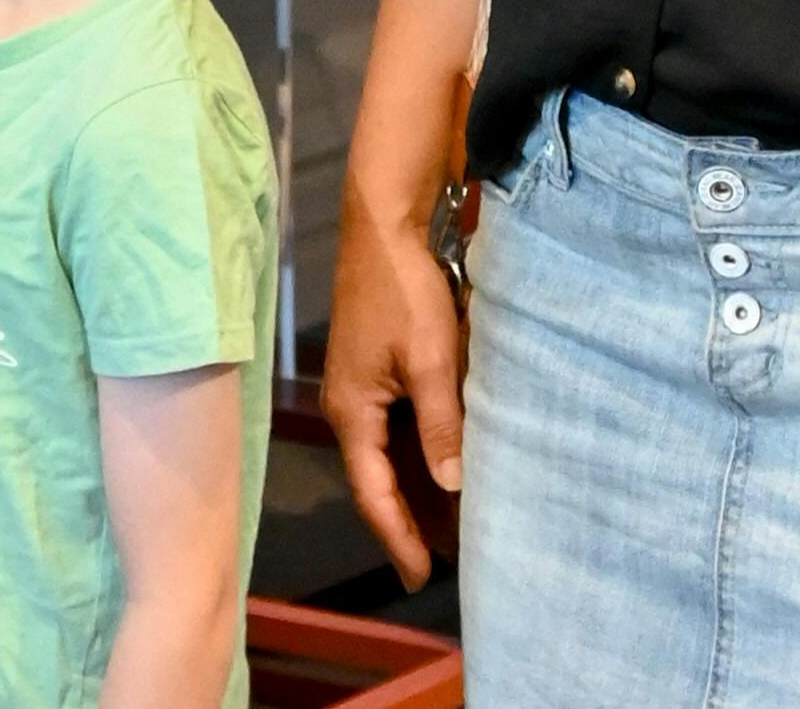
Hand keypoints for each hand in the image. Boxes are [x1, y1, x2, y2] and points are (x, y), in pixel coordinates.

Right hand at [321, 207, 463, 591]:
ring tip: (451, 525)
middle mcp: (347, 406)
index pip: (374, 494)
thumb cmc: (403, 290)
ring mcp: (357, 385)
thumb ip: (441, 424)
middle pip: (377, 480)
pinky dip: (418, 452)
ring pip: (388, 453)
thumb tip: (452, 486)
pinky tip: (445, 462)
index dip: (399, 538)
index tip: (422, 578)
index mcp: (352, 412)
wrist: (384, 222)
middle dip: (408, 522)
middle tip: (446, 562)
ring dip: (416, 488)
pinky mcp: (371, 365)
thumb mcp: (429, 360)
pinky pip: (393, 426)